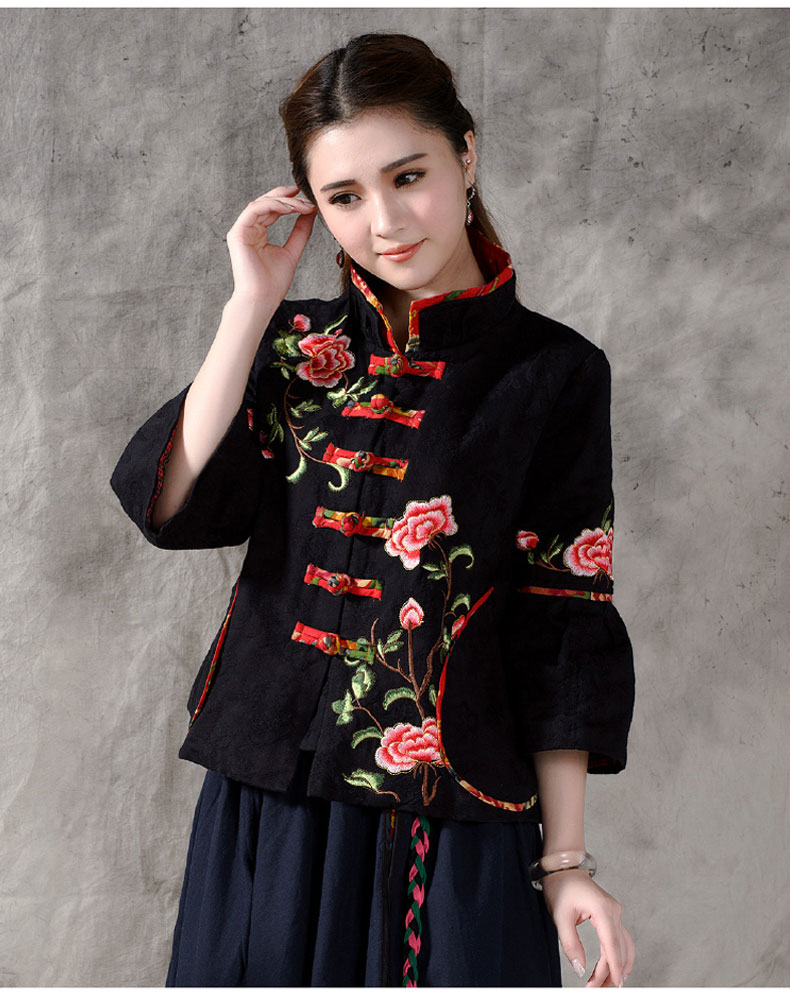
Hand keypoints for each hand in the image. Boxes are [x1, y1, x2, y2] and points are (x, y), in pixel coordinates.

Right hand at [225, 184, 317, 305]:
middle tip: (305, 195)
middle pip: (266, 202)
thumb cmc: (273, 283)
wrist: (262, 299)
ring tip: (302, 204)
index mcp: (258, 233)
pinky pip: (255, 210)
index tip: (307, 200)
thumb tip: (311, 212)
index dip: (289, 202)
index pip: (272, 209)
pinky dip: (273, 206)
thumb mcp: (292, 251)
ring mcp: (241, 230)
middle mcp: (248, 229)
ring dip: (283, 201)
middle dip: (286, 197)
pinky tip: (290, 208)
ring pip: (261, 203)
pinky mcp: (238, 233)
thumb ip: (300, 231)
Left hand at [540, 868, 634, 986]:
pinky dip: (619, 956)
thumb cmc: (561, 887)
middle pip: (618, 949)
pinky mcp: (612, 915)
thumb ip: (569, 944)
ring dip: (618, 967)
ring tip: (606, 985)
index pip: (611, 945)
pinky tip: (615, 969)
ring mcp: (615, 912)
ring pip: (624, 946)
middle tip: (597, 989)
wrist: (564, 868)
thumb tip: (580, 969)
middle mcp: (614, 911)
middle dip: (611, 973)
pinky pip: (621, 939)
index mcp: (602, 909)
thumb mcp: (560, 916)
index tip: (615, 986)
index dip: (613, 968)